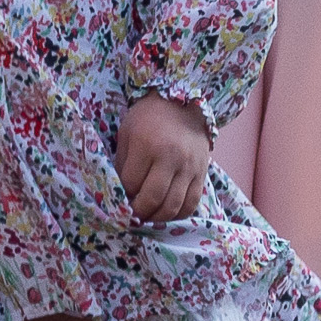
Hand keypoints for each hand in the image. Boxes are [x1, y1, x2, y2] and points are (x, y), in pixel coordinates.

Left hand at [115, 94, 211, 221]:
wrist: (182, 102)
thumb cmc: (148, 117)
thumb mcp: (127, 132)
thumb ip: (122, 162)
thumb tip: (120, 191)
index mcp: (147, 146)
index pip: (130, 183)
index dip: (122, 195)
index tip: (118, 197)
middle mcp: (170, 158)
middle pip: (152, 198)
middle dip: (138, 212)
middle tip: (131, 215)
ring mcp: (189, 167)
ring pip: (173, 206)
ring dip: (157, 218)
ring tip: (147, 216)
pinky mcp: (201, 173)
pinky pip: (191, 203)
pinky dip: (177, 214)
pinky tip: (166, 213)